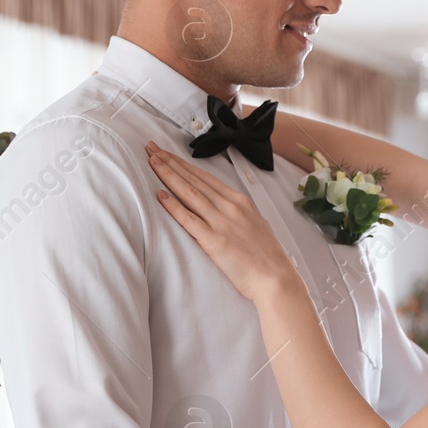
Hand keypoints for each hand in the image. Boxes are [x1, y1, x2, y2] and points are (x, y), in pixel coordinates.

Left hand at [145, 141, 297, 301]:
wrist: (276, 278)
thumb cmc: (267, 256)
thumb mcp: (255, 224)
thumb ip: (237, 213)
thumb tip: (223, 206)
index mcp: (240, 201)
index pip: (205, 177)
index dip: (183, 164)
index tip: (166, 154)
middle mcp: (230, 207)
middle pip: (194, 180)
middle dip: (170, 163)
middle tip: (151, 148)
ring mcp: (222, 223)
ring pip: (189, 193)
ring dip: (168, 176)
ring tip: (152, 162)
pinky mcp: (214, 241)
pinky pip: (189, 220)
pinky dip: (173, 206)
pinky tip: (160, 195)